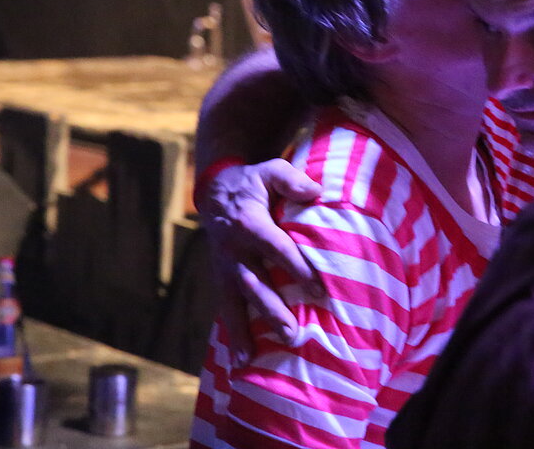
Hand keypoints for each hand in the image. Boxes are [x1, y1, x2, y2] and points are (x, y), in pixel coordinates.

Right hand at [197, 158, 322, 365]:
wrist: (215, 191)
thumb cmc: (252, 182)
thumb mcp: (270, 170)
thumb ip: (292, 180)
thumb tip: (316, 191)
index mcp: (249, 222)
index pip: (275, 248)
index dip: (296, 268)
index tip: (318, 290)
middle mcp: (233, 250)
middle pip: (253, 283)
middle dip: (272, 309)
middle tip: (292, 333)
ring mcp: (224, 267)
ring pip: (235, 302)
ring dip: (246, 331)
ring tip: (256, 358)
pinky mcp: (221, 279)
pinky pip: (226, 309)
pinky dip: (233, 335)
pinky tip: (240, 363)